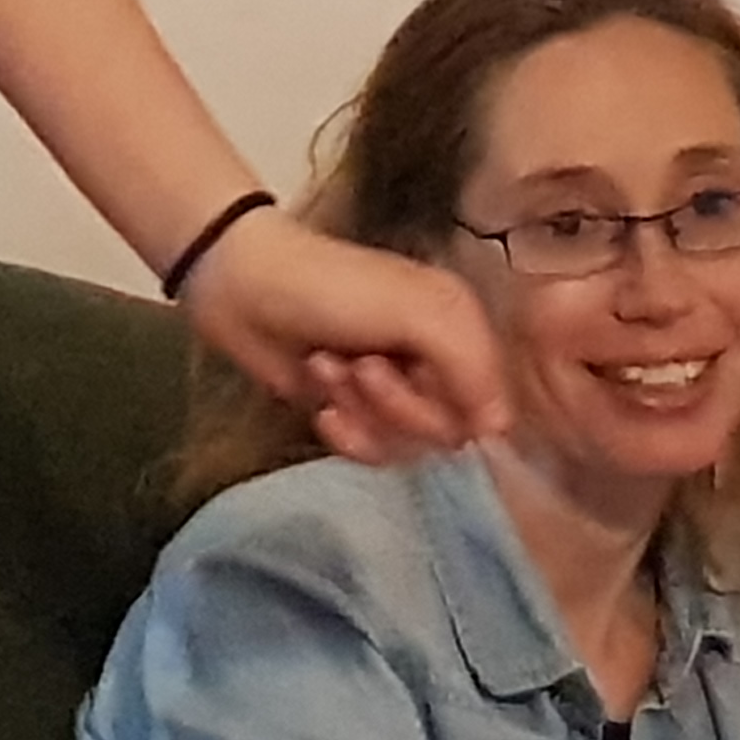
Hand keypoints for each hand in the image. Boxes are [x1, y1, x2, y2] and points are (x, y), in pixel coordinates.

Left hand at [181, 210, 505, 463]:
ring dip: (365, 412)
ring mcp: (391, 393)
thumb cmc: (333, 288)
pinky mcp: (350, 413)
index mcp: (462, 331)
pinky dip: (346, 433)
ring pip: (407, 445)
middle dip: (400, 405)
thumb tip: (498, 430)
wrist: (241, 288)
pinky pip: (370, 451)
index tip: (422, 382)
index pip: (493, 404)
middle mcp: (435, 366)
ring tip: (329, 368)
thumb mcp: (418, 310)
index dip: (460, 409)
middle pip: (448, 432)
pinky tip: (321, 407)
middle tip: (361, 368)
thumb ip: (471, 364)